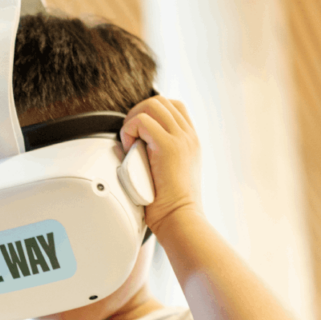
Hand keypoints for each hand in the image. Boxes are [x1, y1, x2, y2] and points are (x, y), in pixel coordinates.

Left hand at [120, 96, 201, 232]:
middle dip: (138, 113)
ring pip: (151, 105)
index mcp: (191, 140)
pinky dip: (129, 131)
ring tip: (130, 143)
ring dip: (133, 120)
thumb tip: (139, 146)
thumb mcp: (171, 172)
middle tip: (130, 137)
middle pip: (160, 101)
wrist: (180, 218)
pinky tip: (129, 149)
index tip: (139, 134)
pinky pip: (142, 121)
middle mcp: (188, 136)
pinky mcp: (168, 146)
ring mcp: (180, 139)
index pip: (173, 106)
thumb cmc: (171, 205)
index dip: (151, 113)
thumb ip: (161, 154)